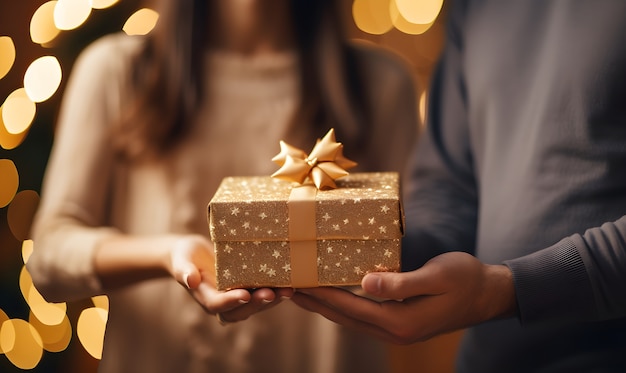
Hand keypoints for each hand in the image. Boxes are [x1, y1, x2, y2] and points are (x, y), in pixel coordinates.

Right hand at [168, 235, 293, 322]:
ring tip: (288, 290)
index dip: (231, 301)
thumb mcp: (181, 260)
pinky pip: (261, 294)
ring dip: (272, 300)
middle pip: (241, 310)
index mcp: (205, 298)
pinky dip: (276, 291)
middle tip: (273, 294)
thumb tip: (189, 280)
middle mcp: (222, 303)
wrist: (191, 255)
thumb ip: (184, 270)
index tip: (245, 294)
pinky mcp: (247, 290)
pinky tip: (291, 283)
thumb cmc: (184, 256)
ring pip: (255, 305)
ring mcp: (236, 298)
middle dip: (258, 303)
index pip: (218, 305)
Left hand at [291, 251, 516, 343]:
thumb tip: (366, 283)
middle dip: (315, 304)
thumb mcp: (437, 276)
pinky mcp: (400, 323)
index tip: (298, 283)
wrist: (489, 295)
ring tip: (301, 293)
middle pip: (345, 318)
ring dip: (325, 307)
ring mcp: (398, 330)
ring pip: (351, 320)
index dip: (323, 296)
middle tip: (287, 289)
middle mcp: (395, 331)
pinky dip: (343, 307)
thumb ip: (401, 282)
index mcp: (401, 322)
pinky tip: (333, 296)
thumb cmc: (466, 279)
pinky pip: (363, 317)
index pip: (351, 308)